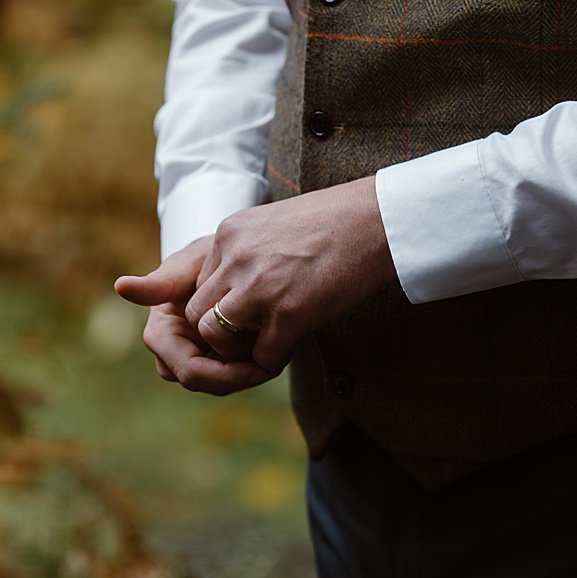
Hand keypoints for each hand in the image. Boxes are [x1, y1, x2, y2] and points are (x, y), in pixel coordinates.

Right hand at [114, 237, 274, 393]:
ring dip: (250, 372)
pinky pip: (236, 374)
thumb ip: (161, 281)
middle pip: (206, 382)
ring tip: (279, 351)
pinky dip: (255, 365)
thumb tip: (121, 285)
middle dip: (240, 377)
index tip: (261, 365)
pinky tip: (278, 349)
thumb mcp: (193, 263)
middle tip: (275, 363)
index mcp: (162, 333)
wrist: (236, 256)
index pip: (189, 370)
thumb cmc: (209, 255)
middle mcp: (174, 350)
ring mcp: (196, 355)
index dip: (223, 375)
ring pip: (222, 382)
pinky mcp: (217, 356)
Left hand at [178, 176, 395, 379]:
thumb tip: (250, 276)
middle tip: (248, 334)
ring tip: (263, 343)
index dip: (221, 302)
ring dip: (236, 348)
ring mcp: (259, 286)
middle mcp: (235, 258)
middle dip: (219, 330)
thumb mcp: (279, 221)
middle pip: (197, 311)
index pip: (200, 281)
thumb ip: (254, 247)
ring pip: (214, 335)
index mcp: (231, 233)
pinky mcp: (289, 312)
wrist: (379, 218)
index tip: (246, 308)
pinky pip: (262, 354)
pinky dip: (272, 359)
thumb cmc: (341, 218)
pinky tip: (290, 347)